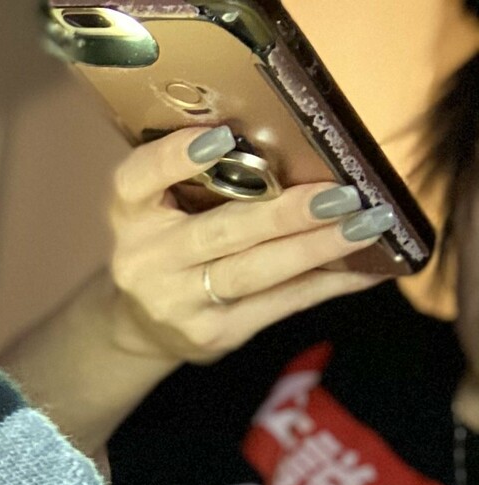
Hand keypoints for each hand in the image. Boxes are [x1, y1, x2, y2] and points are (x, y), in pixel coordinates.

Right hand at [103, 126, 394, 364]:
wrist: (144, 324)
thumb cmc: (171, 242)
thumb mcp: (164, 205)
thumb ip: (205, 177)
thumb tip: (300, 144)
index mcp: (130, 213)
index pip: (138, 180)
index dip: (175, 158)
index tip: (223, 136)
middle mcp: (145, 260)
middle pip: (219, 232)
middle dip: (285, 213)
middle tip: (342, 194)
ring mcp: (175, 303)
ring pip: (253, 271)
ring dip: (316, 248)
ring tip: (367, 225)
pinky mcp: (210, 334)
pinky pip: (277, 305)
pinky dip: (327, 284)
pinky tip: (367, 269)